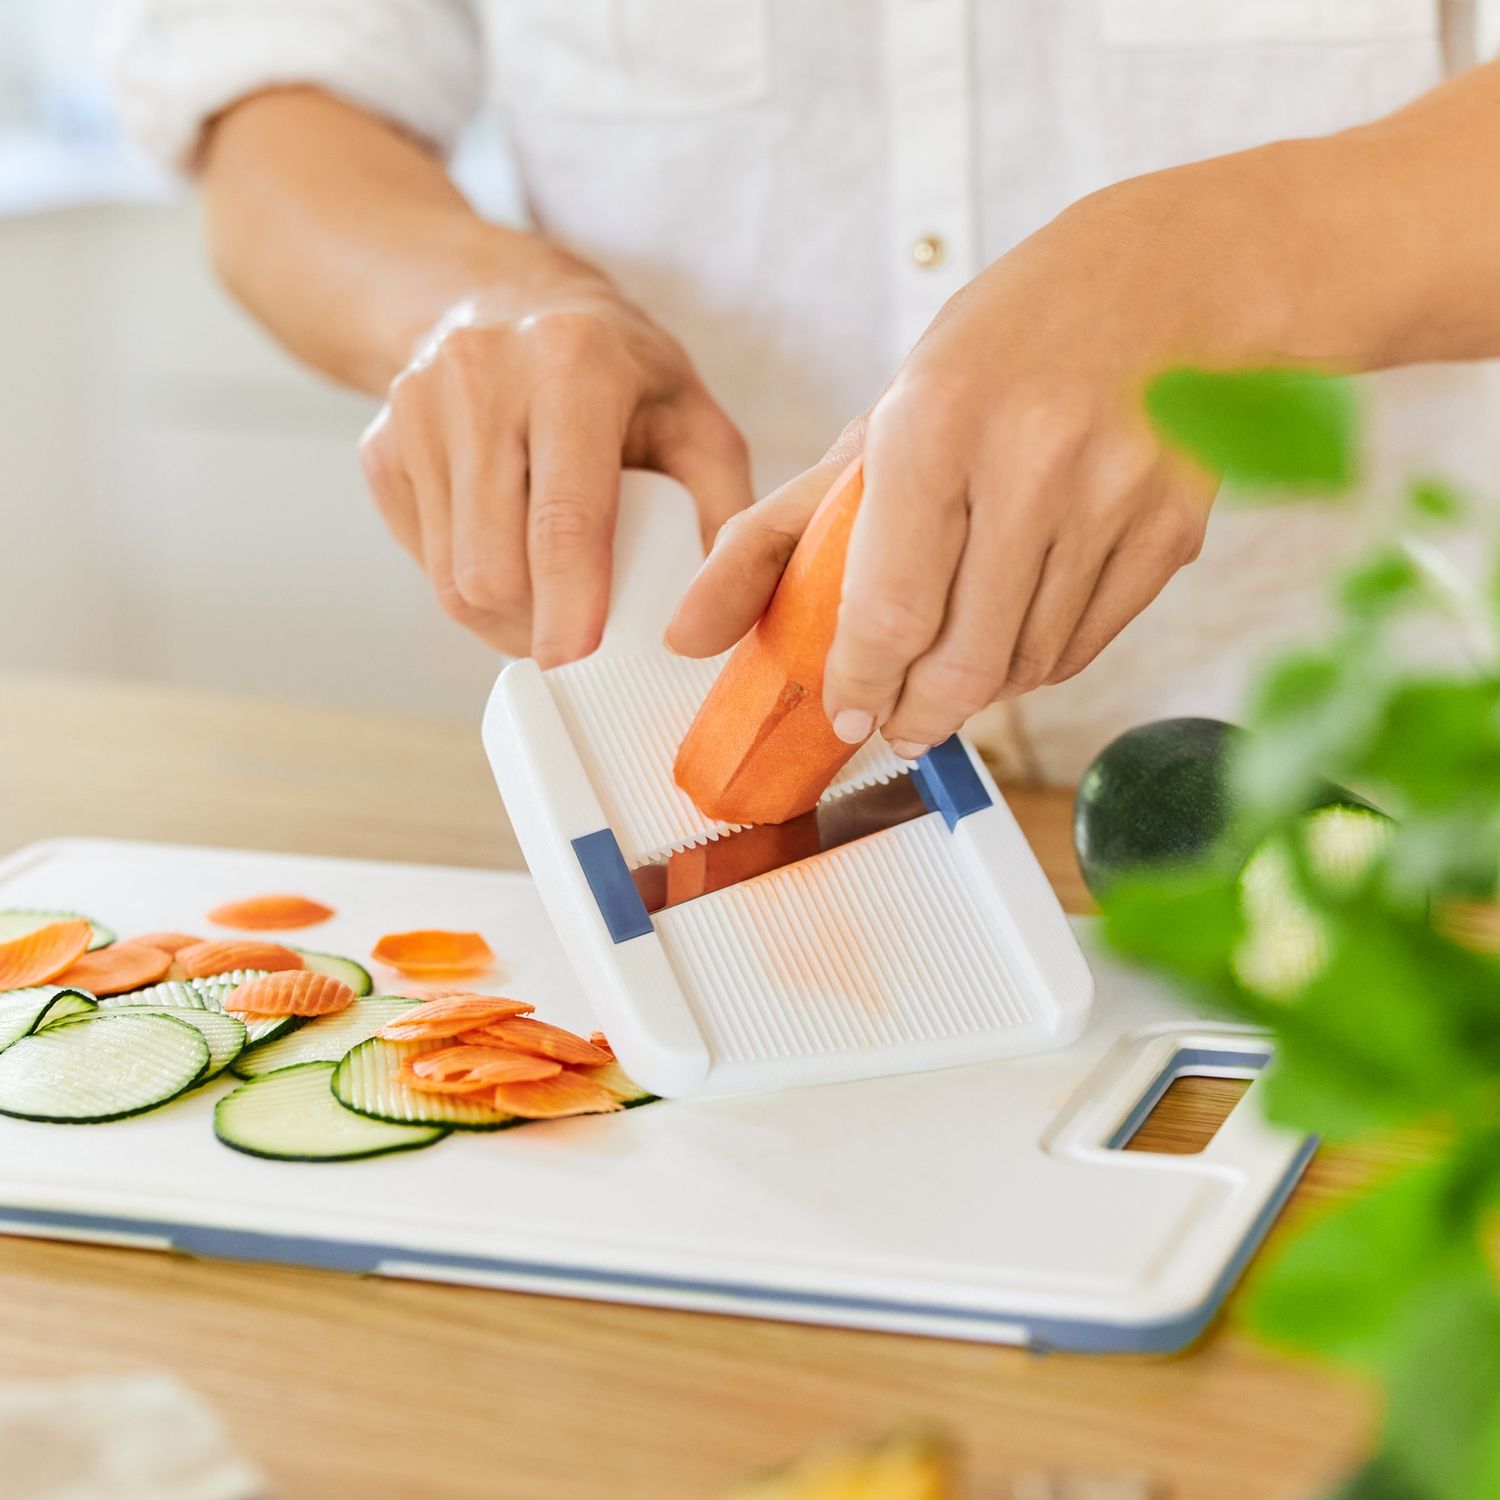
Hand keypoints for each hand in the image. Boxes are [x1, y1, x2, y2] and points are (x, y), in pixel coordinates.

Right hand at [360, 272, 751, 663]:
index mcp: (572, 364)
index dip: (569, 603)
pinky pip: (421, 558)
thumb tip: (720, 611)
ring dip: (501, 617)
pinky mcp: (381, 444)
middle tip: (577, 641)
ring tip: (546, 604)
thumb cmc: (619, 376)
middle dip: (535, 626)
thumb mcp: (694, 418)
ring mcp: (417, 409)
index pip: (563, 515)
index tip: (576, 663)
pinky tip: (503, 553)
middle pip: (492, 564)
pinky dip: (465, 582)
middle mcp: (481, 375)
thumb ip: (723, 509)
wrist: (505, 303)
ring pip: (449, 576)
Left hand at [666, 181, 1222, 757]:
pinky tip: (1015, 636)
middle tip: (897, 724)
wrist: (1162, 284)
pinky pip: (1087, 646)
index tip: (849, 712)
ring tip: (954, 667)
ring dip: (978, 693)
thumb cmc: (998, 355)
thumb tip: (688, 635)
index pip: (890, 610)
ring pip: (1028, 666)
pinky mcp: (1172, 526)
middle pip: (964, 660)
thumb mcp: (877, 424)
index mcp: (935, 427)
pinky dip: (1039, 666)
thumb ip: (772, 534)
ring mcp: (1114, 496)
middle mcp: (1031, 462)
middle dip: (918, 716)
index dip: (863, 683)